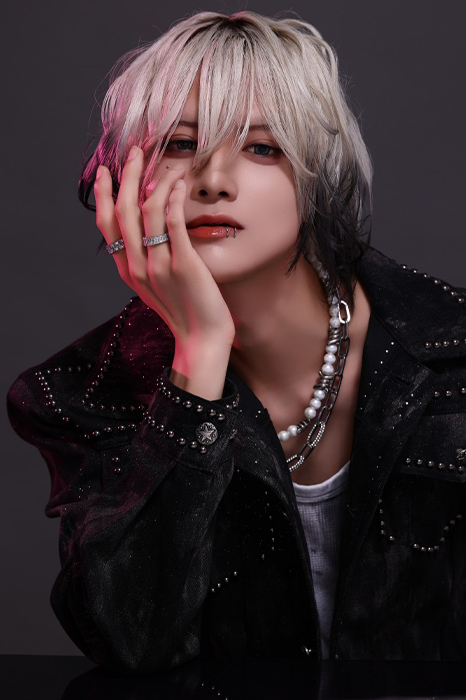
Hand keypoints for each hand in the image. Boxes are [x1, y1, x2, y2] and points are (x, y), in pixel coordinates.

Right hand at [93, 147, 235, 352]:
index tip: (108, 171)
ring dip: (153, 181)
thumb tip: (147, 227)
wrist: (201, 341)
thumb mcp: (155, 286)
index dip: (105, 194)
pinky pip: (174, 223)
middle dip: (127, 177)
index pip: (107, 225)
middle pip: (123, 212)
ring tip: (162, 163)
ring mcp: (159, 266)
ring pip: (147, 213)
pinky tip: (177, 183)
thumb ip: (146, 260)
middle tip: (135, 152)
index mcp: (127, 270)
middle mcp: (137, 267)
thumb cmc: (183, 311)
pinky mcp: (183, 265)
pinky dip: (173, 199)